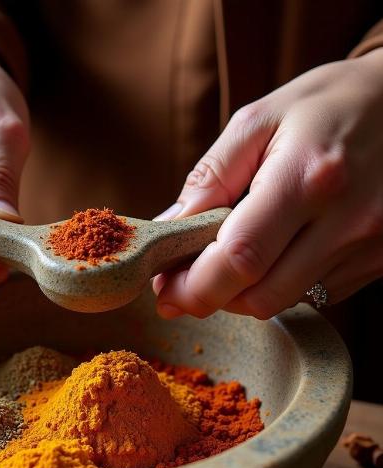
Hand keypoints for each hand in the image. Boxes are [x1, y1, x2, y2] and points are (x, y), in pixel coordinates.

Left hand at [154, 48, 382, 318]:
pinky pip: (313, 295)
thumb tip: (168, 231)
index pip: (239, 258)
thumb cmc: (328, 105)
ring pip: (283, 302)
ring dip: (242, 292)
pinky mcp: (380, 261)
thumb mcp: (258, 122)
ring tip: (230, 258)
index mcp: (308, 178)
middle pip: (259, 296)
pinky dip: (279, 285)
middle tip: (186, 278)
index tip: (166, 288)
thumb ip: (209, 179)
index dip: (193, 286)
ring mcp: (370, 247)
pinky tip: (275, 253)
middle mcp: (347, 222)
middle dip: (211, 296)